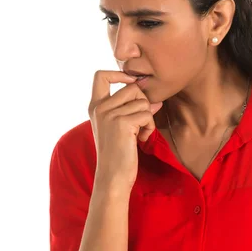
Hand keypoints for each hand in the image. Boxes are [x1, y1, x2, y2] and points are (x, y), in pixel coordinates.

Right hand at [88, 70, 162, 191]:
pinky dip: (149, 127)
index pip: (100, 75)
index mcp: (95, 107)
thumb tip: (155, 100)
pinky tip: (142, 139)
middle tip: (141, 122)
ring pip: (143, 101)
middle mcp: (100, 108)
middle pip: (132, 87)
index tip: (130, 85)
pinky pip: (147, 114)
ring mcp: (110, 114)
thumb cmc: (117, 154)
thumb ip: (130, 110)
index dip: (119, 74)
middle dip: (143, 103)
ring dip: (148, 118)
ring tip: (140, 133)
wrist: (112, 176)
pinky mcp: (122, 123)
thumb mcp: (119, 128)